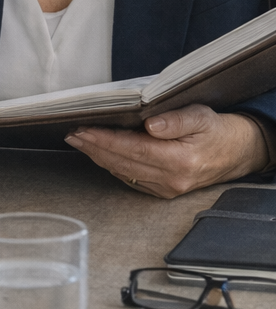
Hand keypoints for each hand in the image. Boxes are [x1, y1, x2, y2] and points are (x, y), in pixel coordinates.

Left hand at [66, 106, 267, 198]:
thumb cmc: (217, 131)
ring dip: (98, 156)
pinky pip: (130, 179)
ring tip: (79, 140)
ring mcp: (165, 189)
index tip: (83, 129)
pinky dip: (112, 165)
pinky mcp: (162, 192)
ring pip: (122, 172)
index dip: (104, 139)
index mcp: (178, 160)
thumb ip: (175, 120)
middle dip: (93, 147)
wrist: (236, 153)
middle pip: (121, 162)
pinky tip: (100, 153)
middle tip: (72, 133)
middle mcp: (169, 179)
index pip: (131, 149)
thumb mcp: (201, 117)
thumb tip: (150, 125)